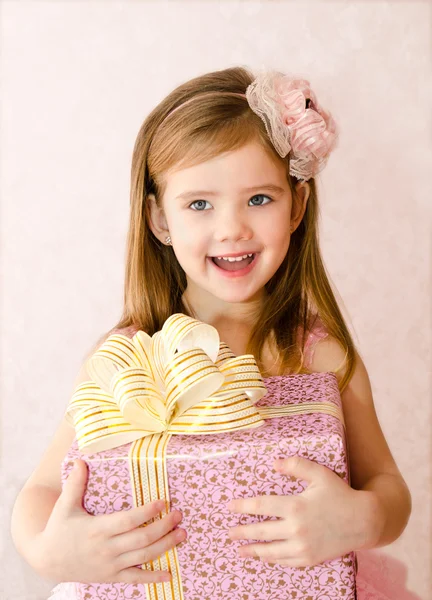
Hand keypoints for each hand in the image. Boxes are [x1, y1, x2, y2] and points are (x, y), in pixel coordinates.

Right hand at [34, 460, 185, 583]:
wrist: (47, 561)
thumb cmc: (59, 528)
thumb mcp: (65, 505)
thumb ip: (75, 483)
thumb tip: (80, 460)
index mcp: (97, 529)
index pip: (127, 520)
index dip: (147, 512)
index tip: (163, 502)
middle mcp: (106, 548)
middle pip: (141, 538)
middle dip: (163, 527)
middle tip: (178, 515)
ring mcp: (110, 565)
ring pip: (143, 557)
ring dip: (165, 545)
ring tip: (182, 534)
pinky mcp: (111, 577)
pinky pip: (135, 578)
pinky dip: (153, 577)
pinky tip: (169, 573)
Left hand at [227, 455, 374, 567]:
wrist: (364, 521)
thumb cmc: (341, 494)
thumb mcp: (320, 474)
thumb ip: (296, 466)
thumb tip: (274, 463)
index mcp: (296, 507)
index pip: (262, 506)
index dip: (244, 506)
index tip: (230, 507)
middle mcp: (296, 529)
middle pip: (262, 532)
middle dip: (242, 532)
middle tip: (229, 533)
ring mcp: (303, 547)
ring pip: (272, 551)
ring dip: (253, 550)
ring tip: (240, 551)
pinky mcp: (311, 559)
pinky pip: (286, 561)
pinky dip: (273, 560)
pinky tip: (265, 557)